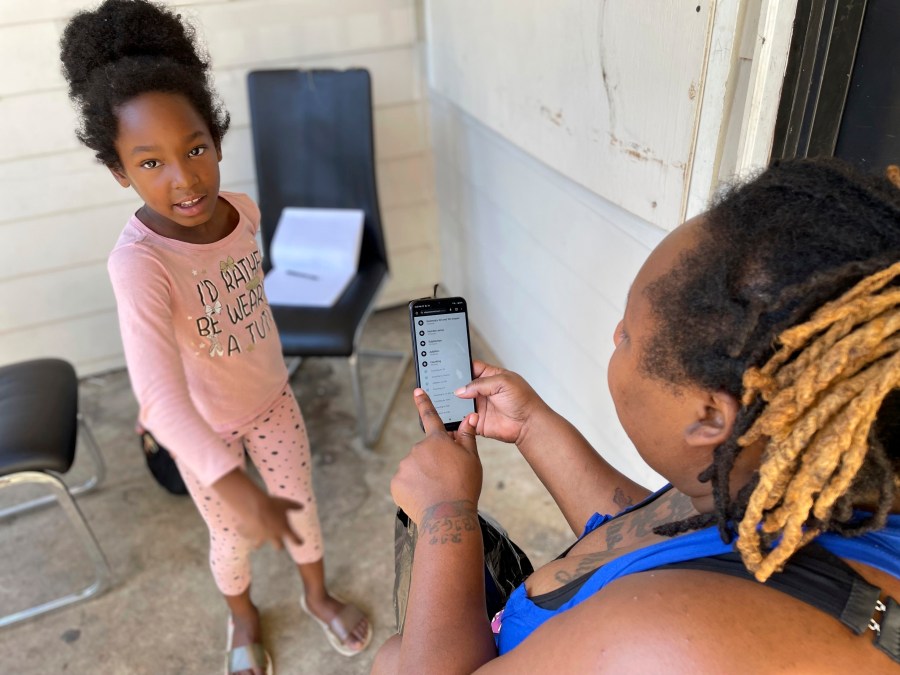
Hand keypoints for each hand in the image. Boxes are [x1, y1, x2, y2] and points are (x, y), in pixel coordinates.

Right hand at [241, 493, 305, 549]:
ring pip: (258, 545)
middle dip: (279, 546)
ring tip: (256, 546)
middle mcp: (273, 536)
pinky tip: (239, 529)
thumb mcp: (286, 503)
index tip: (301, 543)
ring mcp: (260, 536)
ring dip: (257, 545)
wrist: (256, 508)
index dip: (298, 541)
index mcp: (284, 530)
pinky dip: (243, 532)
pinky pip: (245, 534)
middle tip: (280, 546)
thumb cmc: (273, 505)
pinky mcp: (249, 533)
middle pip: (278, 546)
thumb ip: (294, 506)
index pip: (294, 538)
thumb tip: (302, 506)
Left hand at [391, 388, 481, 524]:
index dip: (424, 402)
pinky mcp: (397, 482)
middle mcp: (418, 449)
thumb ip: (467, 436)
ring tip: (437, 490)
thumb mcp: (472, 459)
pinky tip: (425, 497)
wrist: (447, 515)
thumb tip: (470, 417)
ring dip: (423, 476)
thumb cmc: (464, 486)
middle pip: (425, 452)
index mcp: (437, 441)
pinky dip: (414, 489)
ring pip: (414, 468)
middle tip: (446, 478)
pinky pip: (405, 482)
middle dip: (433, 461)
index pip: (430, 416)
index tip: (417, 391)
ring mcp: (405, 465)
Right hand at [453, 359, 548, 444]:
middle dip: (453, 386)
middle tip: (443, 386)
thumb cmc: (523, 400)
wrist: (528, 424)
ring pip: (459, 402)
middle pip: (462, 385)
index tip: (448, 369)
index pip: (470, 368)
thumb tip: (460, 390)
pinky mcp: (477, 421)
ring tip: (445, 400)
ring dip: (453, 403)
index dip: (460, 368)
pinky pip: (462, 419)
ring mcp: (479, 406)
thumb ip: (480, 384)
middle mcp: (483, 390)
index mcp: (490, 376)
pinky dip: (457, 417)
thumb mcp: (503, 382)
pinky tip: (453, 415)